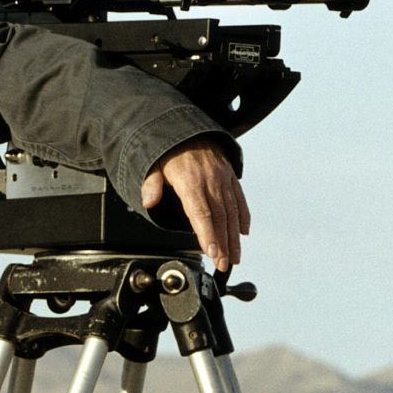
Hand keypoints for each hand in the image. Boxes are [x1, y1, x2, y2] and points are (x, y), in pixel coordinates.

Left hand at [140, 136, 249, 272]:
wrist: (188, 128)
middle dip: (223, 244)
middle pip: (219, 218)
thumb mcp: (154, 164)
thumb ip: (152, 184)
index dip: (208, 235)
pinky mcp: (230, 175)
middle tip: (224, 265)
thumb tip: (148, 201)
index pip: (201, 213)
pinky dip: (243, 217)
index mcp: (190, 180)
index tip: (212, 253)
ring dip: (234, 237)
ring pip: (231, 212)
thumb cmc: (169, 150)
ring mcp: (222, 178)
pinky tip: (243, 233)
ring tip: (234, 257)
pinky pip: (239, 199)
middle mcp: (210, 180)